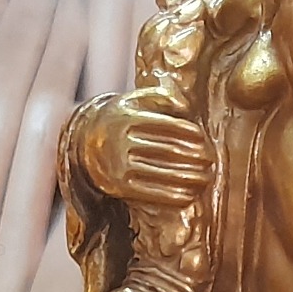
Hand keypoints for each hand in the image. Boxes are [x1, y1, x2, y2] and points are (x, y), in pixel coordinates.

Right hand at [78, 88, 214, 208]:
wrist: (82, 146)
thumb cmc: (118, 120)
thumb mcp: (131, 100)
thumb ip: (158, 96)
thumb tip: (184, 107)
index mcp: (125, 119)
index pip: (165, 126)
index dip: (188, 133)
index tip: (202, 139)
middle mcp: (121, 142)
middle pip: (167, 150)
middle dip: (194, 157)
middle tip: (210, 160)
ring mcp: (119, 165)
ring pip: (162, 172)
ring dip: (188, 177)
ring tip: (205, 178)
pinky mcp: (119, 187)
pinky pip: (151, 193)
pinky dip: (172, 195)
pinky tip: (189, 195)